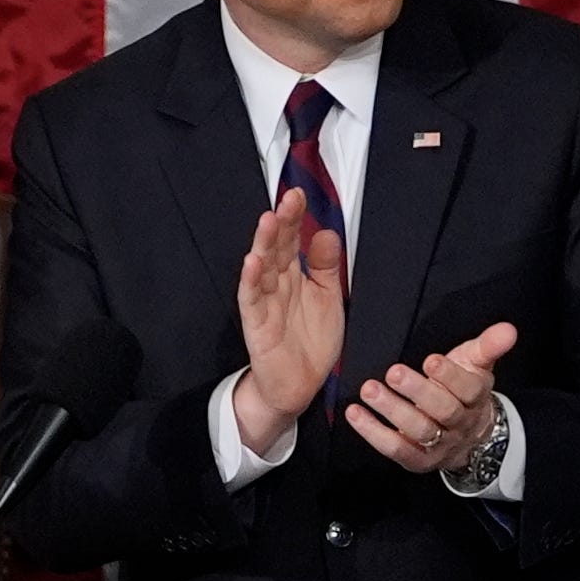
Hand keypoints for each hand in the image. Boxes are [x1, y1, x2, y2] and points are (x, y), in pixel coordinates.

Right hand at [231, 188, 347, 456]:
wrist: (299, 385)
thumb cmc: (311, 343)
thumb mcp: (328, 298)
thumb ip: (326, 266)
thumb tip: (326, 232)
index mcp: (294, 276)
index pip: (292, 240)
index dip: (295, 218)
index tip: (299, 195)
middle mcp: (277, 285)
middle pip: (276, 248)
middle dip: (281, 223)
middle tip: (288, 199)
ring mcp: (264, 303)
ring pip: (262, 268)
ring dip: (263, 245)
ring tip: (268, 221)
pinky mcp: (257, 325)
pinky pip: (251, 300)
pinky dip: (251, 281)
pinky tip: (252, 262)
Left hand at [346, 320, 519, 476]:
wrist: (468, 437)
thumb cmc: (463, 391)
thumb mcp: (476, 364)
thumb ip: (488, 345)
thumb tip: (508, 330)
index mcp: (477, 397)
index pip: (469, 388)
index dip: (451, 376)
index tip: (431, 361)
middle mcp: (460, 423)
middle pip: (443, 411)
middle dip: (418, 392)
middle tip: (394, 372)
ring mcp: (440, 445)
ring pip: (420, 431)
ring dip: (393, 410)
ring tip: (369, 390)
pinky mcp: (418, 460)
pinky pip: (396, 449)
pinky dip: (373, 433)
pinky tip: (355, 414)